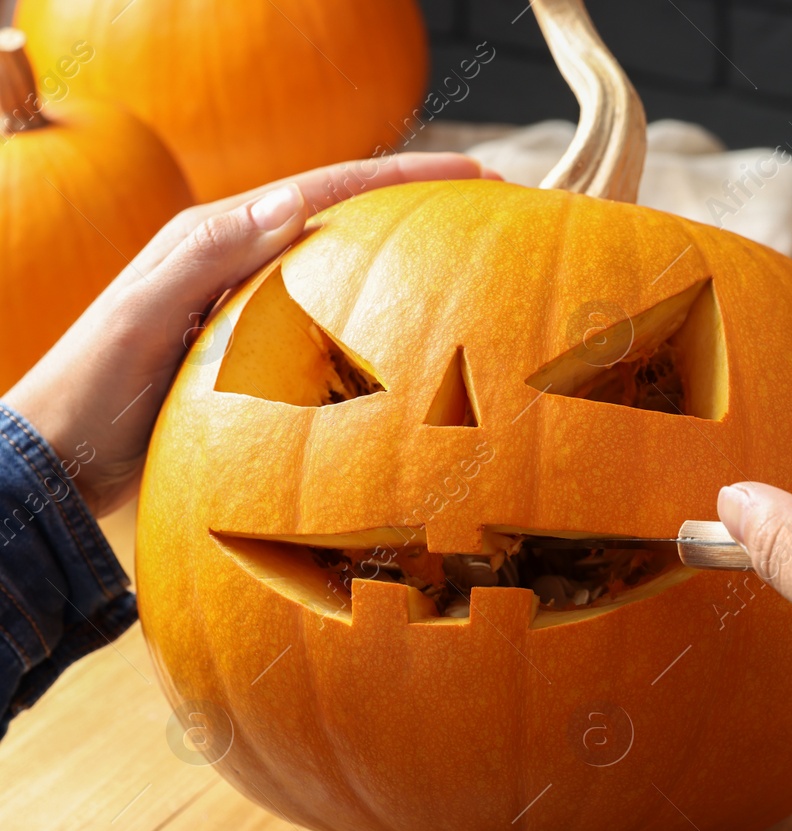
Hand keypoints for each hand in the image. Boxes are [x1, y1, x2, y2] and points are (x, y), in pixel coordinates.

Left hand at [4, 152, 496, 515]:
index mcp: (219, 237)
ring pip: (349, 273)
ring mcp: (256, 311)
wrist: (62, 457)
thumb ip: (206, 256)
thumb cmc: (92, 386)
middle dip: (420, 206)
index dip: (403, 178)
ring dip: (411, 262)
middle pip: (346, 219)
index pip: (326, 190)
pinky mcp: (262, 357)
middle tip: (492, 205)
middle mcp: (244, 263)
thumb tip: (291, 202)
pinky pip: (337, 329)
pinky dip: (385, 325)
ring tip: (475, 260)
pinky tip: (422, 344)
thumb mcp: (140, 313)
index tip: (474, 177)